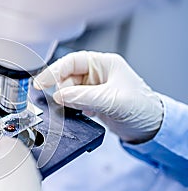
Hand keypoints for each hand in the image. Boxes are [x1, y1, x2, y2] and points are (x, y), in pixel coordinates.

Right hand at [34, 51, 162, 143]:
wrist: (150, 128)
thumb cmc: (142, 108)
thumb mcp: (112, 100)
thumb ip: (83, 97)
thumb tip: (59, 96)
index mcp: (103, 63)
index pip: (71, 62)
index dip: (54, 71)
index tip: (41, 83)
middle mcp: (96, 73)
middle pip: (66, 76)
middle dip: (59, 88)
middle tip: (53, 101)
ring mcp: (93, 87)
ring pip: (67, 90)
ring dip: (65, 100)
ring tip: (69, 109)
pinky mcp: (90, 101)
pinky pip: (72, 101)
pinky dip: (69, 108)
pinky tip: (77, 113)